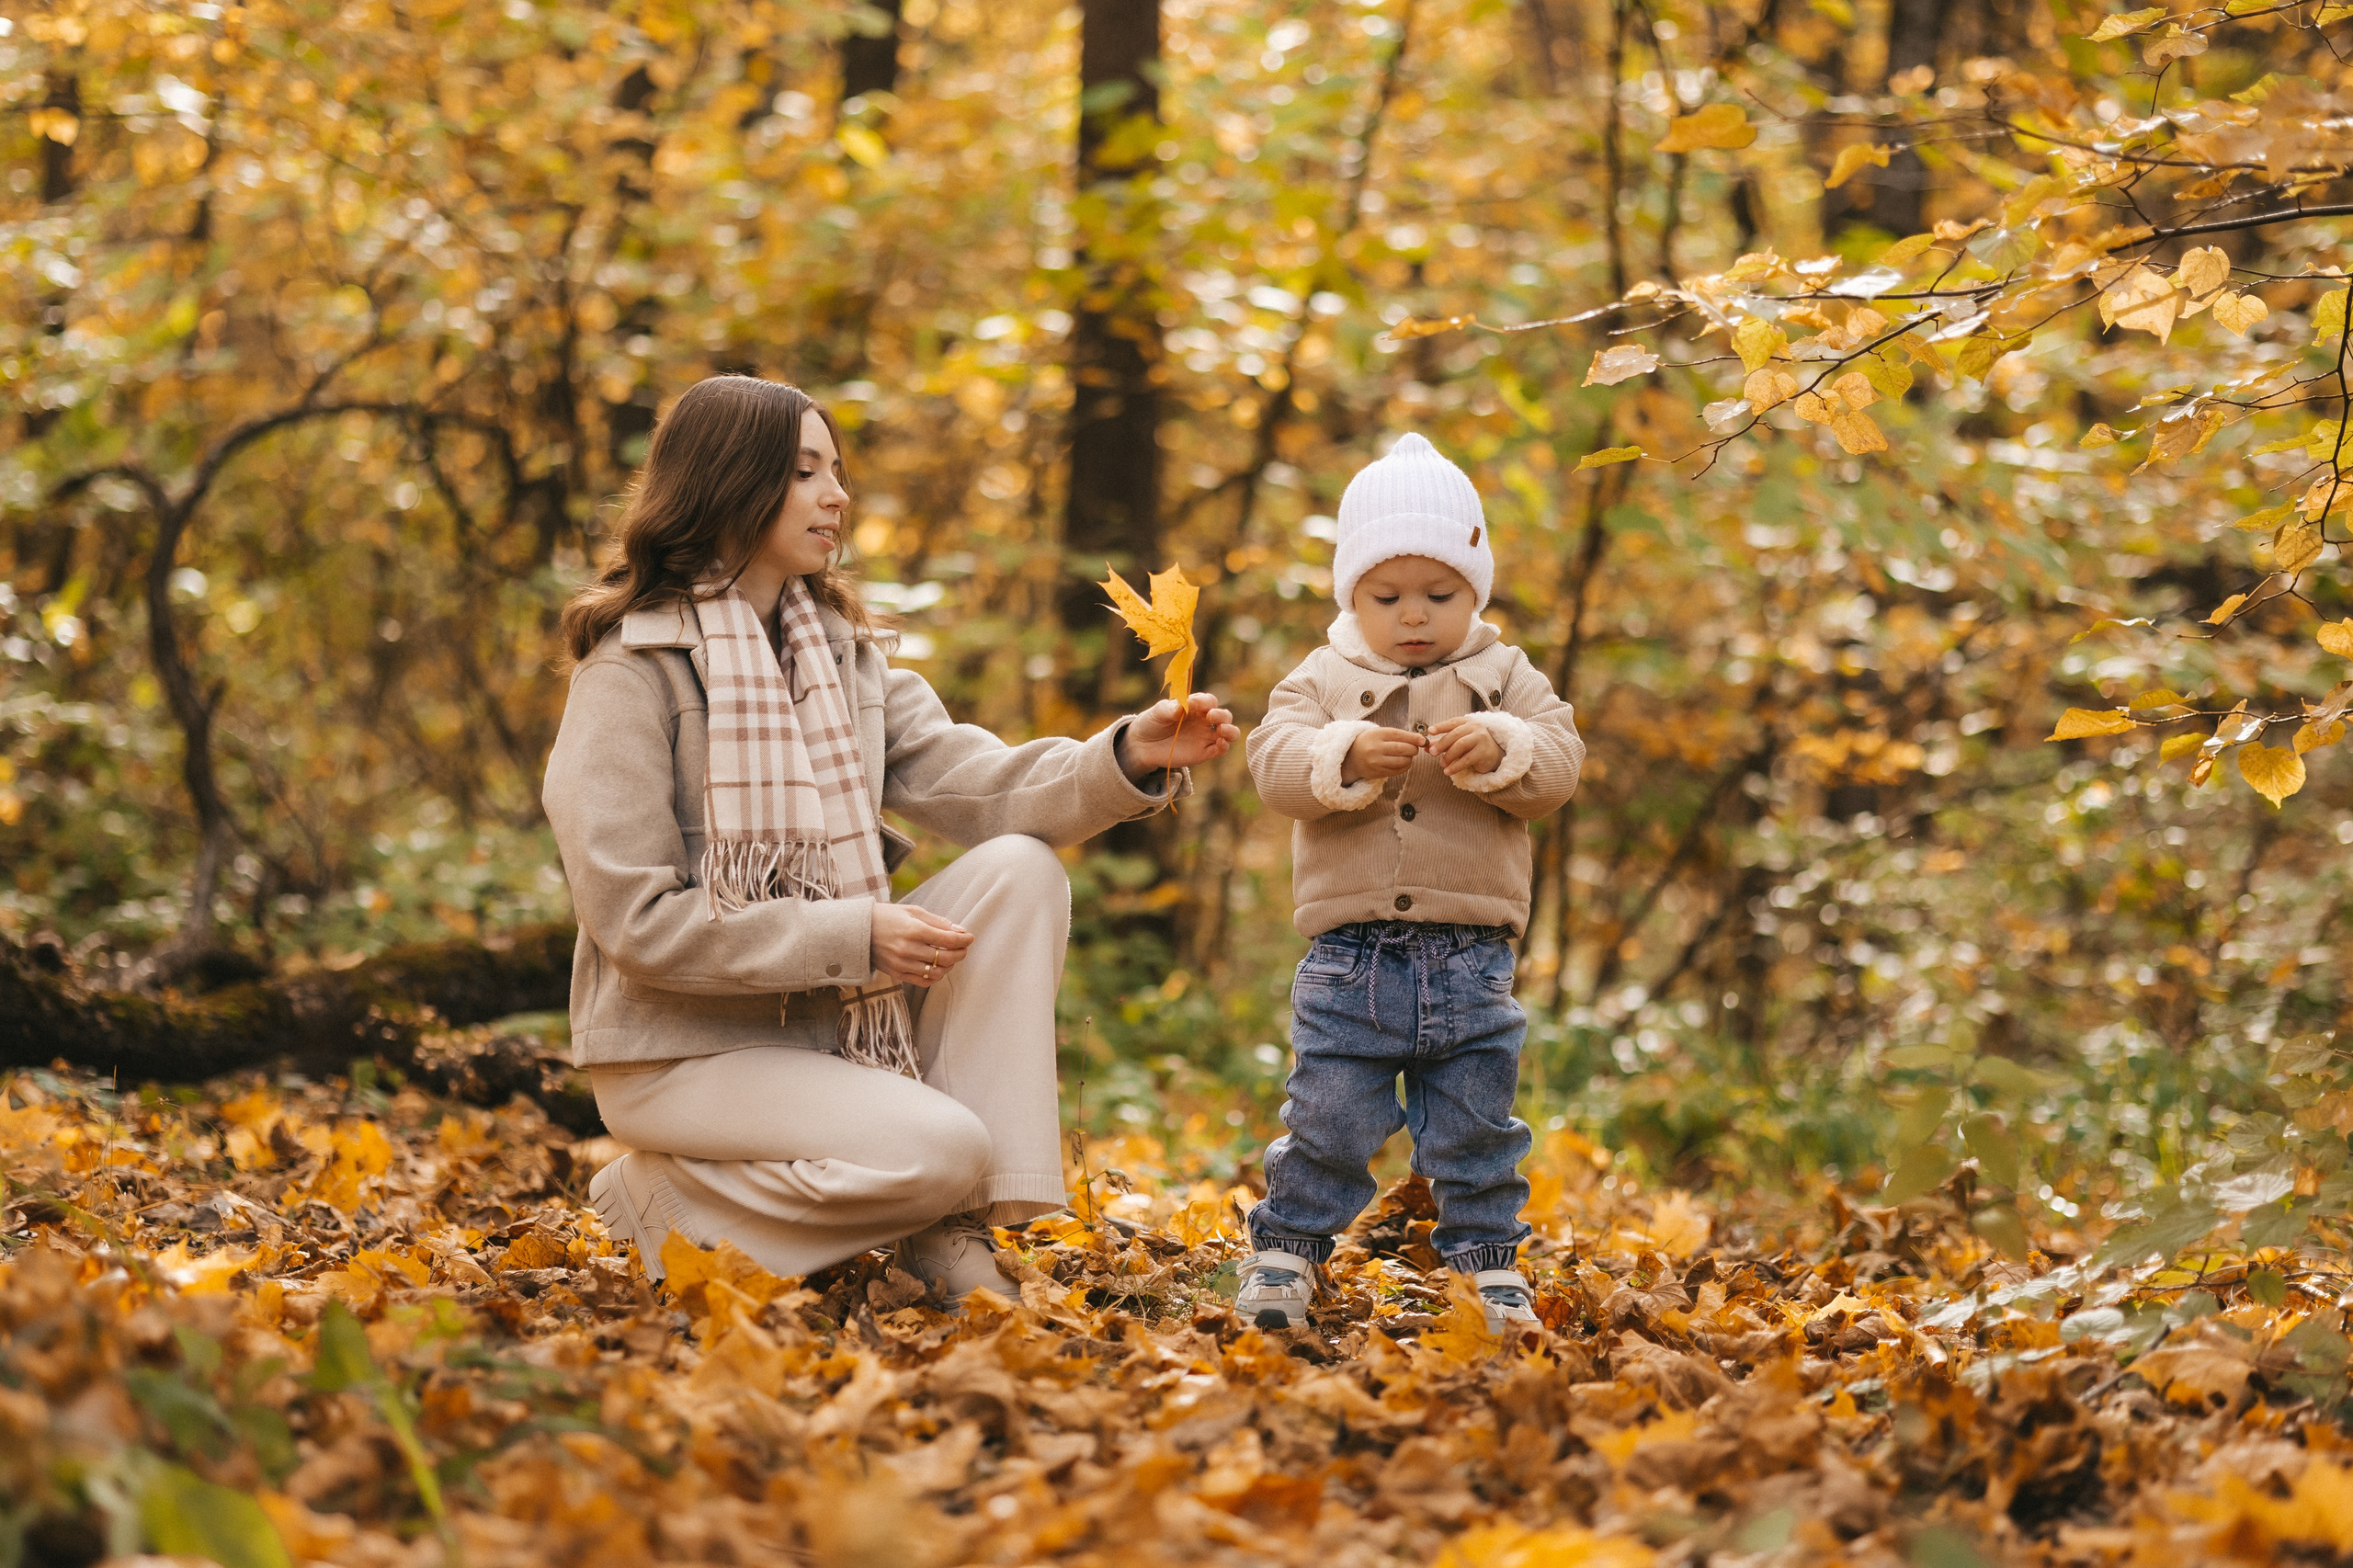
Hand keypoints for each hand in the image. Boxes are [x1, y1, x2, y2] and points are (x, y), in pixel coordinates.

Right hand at [870, 903, 971, 987]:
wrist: (857, 930)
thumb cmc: (887, 917)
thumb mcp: (912, 911)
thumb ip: (938, 921)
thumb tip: (960, 930)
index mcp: (913, 930)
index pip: (948, 940)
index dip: (964, 940)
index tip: (970, 937)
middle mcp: (908, 949)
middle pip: (946, 957)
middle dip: (960, 953)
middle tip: (963, 948)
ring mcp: (902, 964)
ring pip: (937, 972)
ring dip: (949, 966)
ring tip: (950, 957)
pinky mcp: (896, 974)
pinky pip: (923, 981)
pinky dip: (935, 977)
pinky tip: (937, 967)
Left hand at [1117, 691, 1239, 781]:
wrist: (1144, 744)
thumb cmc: (1153, 722)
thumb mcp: (1158, 712)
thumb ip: (1170, 708)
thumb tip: (1182, 706)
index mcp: (1196, 707)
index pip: (1209, 701)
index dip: (1205, 701)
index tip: (1193, 703)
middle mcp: (1205, 721)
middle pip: (1224, 716)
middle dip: (1221, 715)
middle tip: (1210, 716)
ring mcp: (1206, 737)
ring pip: (1229, 733)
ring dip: (1230, 730)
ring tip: (1221, 729)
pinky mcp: (1204, 752)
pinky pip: (1221, 749)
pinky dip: (1224, 746)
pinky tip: (1219, 743)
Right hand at [1343, 726, 1426, 784]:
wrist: (1351, 757)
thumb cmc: (1369, 742)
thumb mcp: (1379, 733)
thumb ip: (1398, 735)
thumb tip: (1421, 740)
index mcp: (1375, 735)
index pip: (1399, 735)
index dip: (1414, 738)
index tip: (1423, 740)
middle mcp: (1375, 748)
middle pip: (1402, 749)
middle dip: (1414, 749)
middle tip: (1416, 748)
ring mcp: (1376, 762)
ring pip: (1402, 761)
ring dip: (1410, 759)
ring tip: (1409, 755)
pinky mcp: (1377, 773)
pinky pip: (1397, 771)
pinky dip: (1405, 767)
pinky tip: (1404, 762)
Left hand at [1429, 716, 1501, 780]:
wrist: (1493, 755)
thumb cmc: (1472, 746)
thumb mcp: (1457, 742)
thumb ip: (1442, 743)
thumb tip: (1425, 747)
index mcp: (1467, 722)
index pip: (1452, 722)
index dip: (1440, 726)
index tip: (1430, 731)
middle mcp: (1475, 727)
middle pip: (1455, 734)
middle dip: (1442, 743)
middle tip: (1431, 752)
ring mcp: (1481, 738)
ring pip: (1461, 745)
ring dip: (1449, 755)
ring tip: (1441, 764)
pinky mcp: (1484, 752)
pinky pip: (1467, 759)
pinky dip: (1456, 766)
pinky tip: (1448, 771)